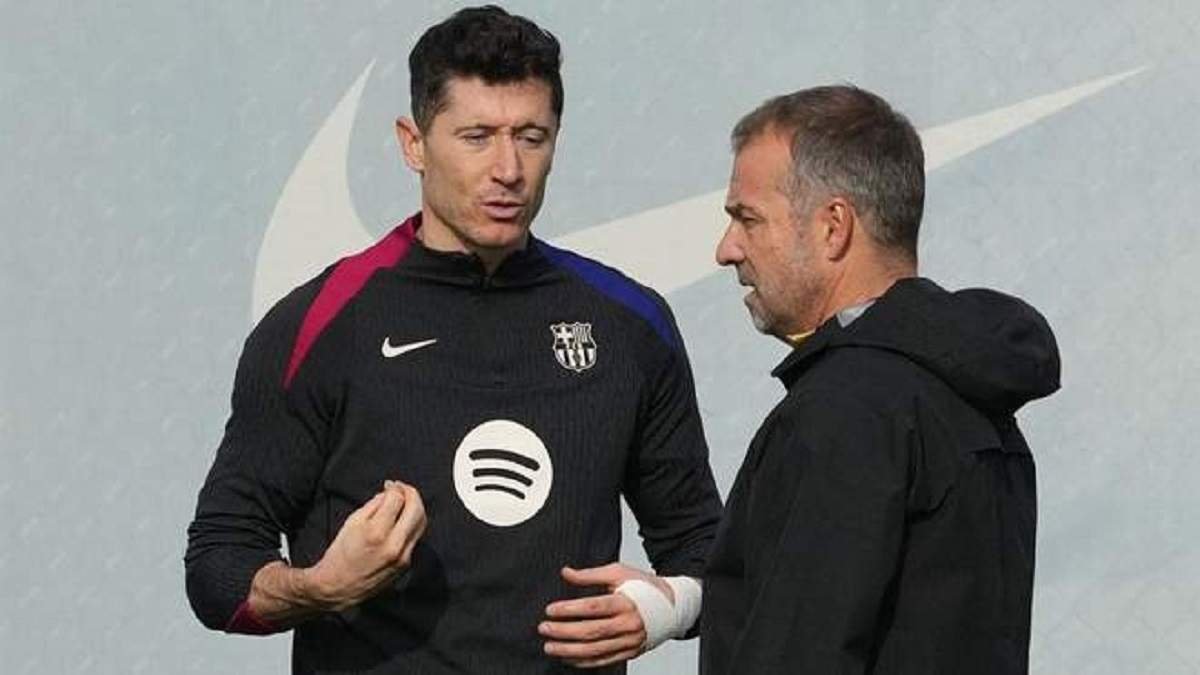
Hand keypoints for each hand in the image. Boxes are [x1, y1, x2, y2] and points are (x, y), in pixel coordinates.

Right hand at [306, 480, 426, 610]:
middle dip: (411, 493)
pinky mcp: (406, 564)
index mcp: (377, 532)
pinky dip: (411, 524)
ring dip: (416, 507)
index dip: (395, 488)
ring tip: (405, 501)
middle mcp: (394, 545)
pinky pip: (415, 537)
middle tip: (402, 488)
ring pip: (421, 523)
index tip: (390, 485)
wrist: (339, 586)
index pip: (397, 499)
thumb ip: (374, 504)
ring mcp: (403, 556)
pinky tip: (402, 519)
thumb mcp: (352, 522)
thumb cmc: (341, 553)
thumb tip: (390, 493)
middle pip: (416, 509)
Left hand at [539, 563, 673, 668]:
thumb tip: (565, 573)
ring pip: (595, 650)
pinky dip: (583, 662)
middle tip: (544, 628)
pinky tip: (567, 657)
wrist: (672, 606)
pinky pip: (603, 661)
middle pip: (591, 631)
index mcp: (626, 602)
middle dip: (564, 632)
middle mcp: (629, 624)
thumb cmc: (644, 587)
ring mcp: (630, 641)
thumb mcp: (618, 573)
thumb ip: (590, 575)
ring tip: (549, 647)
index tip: (550, 610)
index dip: (569, 610)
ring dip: (569, 650)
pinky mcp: (630, 652)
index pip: (593, 608)